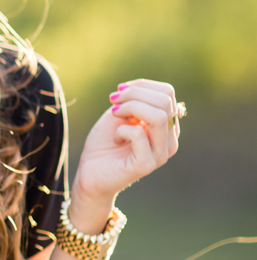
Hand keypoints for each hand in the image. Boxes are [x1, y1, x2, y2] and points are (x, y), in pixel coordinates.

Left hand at [70, 78, 180, 227]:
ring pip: (158, 116)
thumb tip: (144, 90)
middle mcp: (169, 140)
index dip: (141, 85)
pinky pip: (138, 134)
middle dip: (134, 95)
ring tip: (114, 114)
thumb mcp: (121, 114)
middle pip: (165, 101)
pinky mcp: (146, 165)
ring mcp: (160, 154)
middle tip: (113, 102)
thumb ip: (137, 101)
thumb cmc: (105, 142)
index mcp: (167, 125)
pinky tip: (115, 138)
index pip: (167, 93)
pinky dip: (121, 130)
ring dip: (130, 108)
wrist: (90, 173)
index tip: (118, 91)